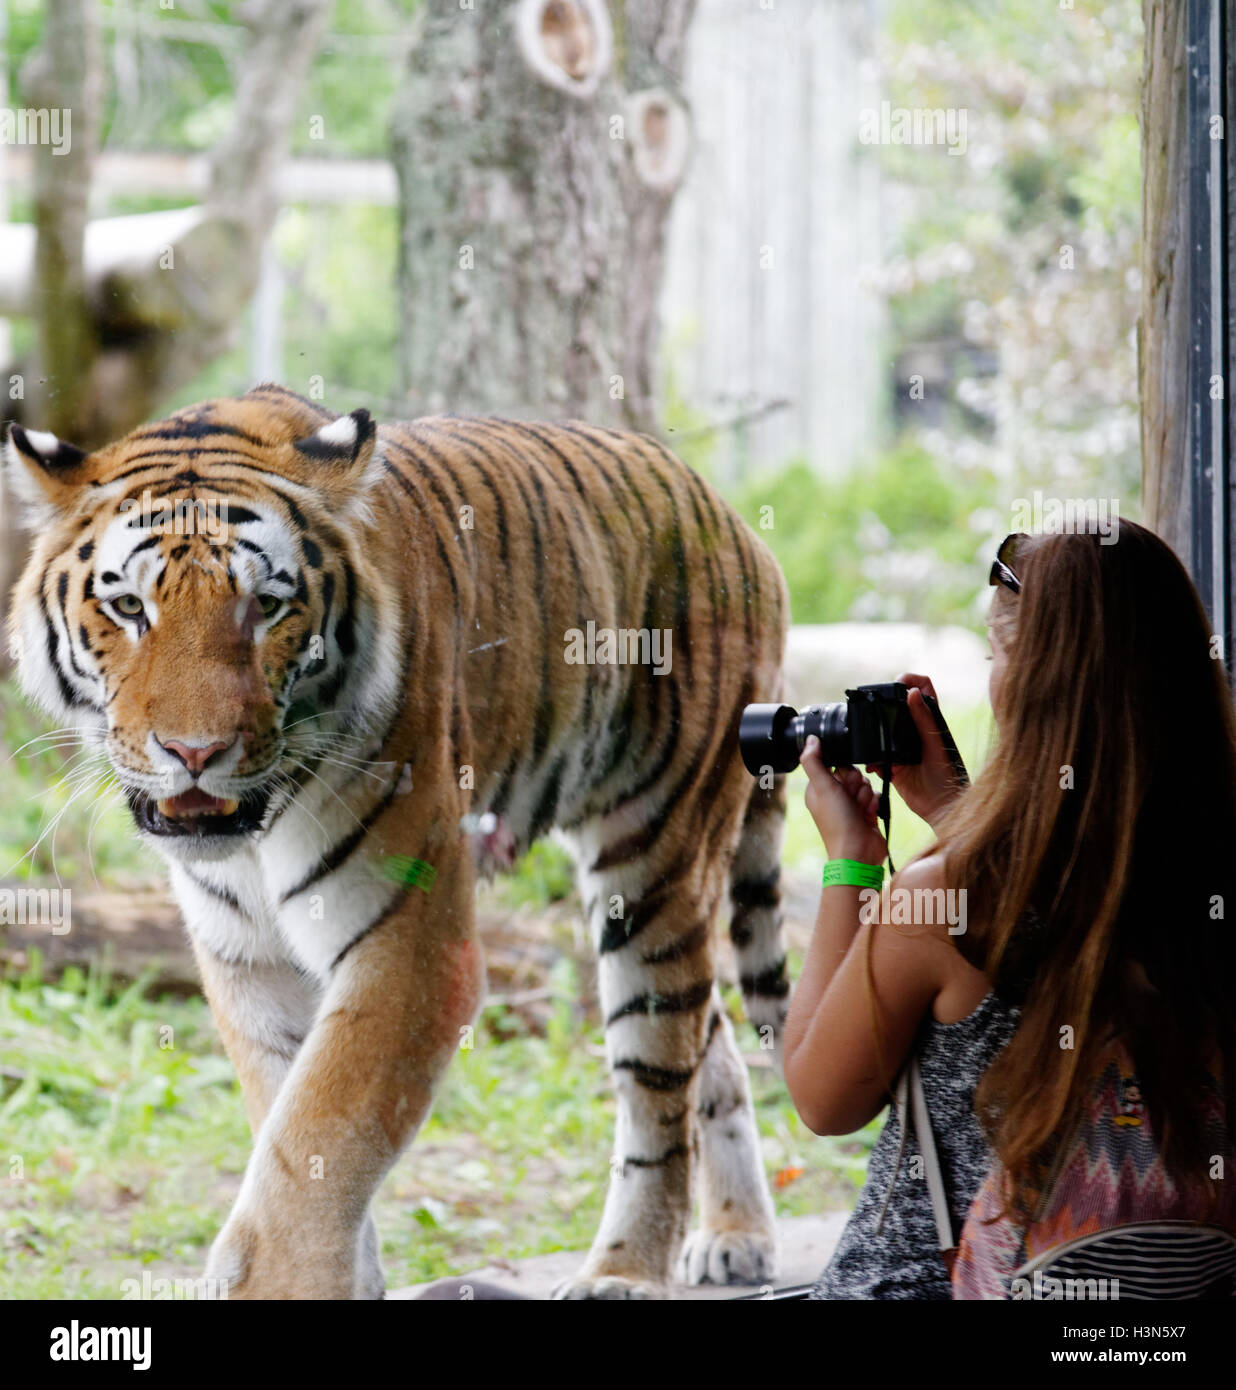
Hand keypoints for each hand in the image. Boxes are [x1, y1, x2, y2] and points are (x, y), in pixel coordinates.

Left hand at [800, 735, 886, 864]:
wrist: (859, 852)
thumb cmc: (838, 823)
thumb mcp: (823, 788)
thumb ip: (814, 762)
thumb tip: (810, 739)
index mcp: (818, 789)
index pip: (835, 764)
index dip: (842, 772)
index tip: (841, 784)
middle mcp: (833, 796)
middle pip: (852, 773)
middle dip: (856, 785)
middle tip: (851, 800)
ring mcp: (850, 805)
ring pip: (865, 783)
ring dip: (865, 796)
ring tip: (860, 810)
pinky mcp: (865, 812)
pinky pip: (875, 796)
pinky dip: (874, 804)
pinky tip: (869, 815)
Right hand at [864, 673, 961, 829]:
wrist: (941, 808)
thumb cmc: (948, 777)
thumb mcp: (935, 745)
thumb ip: (924, 719)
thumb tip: (912, 691)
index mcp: (929, 721)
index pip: (922, 688)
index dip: (910, 680)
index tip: (897, 683)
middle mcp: (914, 731)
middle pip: (896, 706)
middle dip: (883, 706)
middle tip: (875, 711)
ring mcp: (902, 748)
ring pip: (882, 731)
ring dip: (874, 735)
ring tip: (871, 740)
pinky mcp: (892, 766)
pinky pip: (876, 757)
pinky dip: (871, 760)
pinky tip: (874, 767)